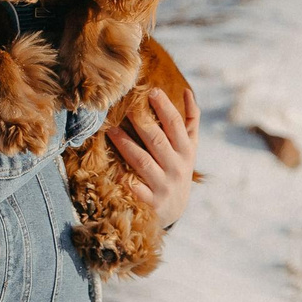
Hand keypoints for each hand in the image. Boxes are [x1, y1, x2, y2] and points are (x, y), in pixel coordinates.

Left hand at [110, 86, 199, 227]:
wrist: (174, 210)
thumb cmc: (178, 170)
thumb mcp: (190, 148)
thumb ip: (191, 121)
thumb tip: (188, 92)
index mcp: (186, 151)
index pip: (175, 125)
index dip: (164, 106)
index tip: (151, 90)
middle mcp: (177, 167)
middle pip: (157, 140)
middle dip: (141, 121)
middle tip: (126, 104)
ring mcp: (164, 185)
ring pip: (142, 161)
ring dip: (126, 144)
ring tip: (111, 129)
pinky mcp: (152, 202)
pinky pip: (136, 189)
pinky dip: (126, 179)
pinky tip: (113, 169)